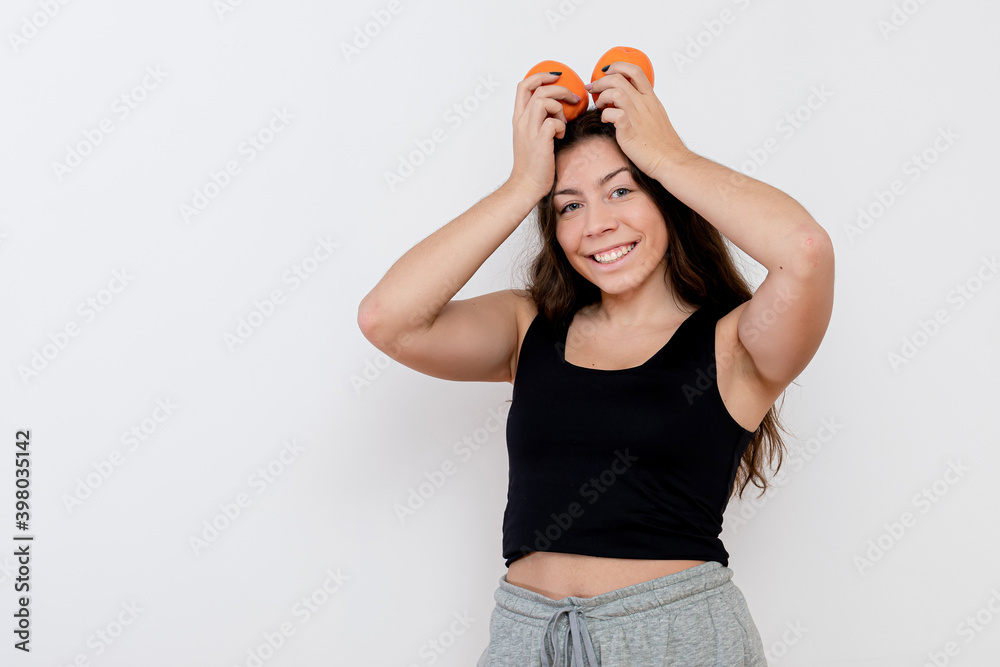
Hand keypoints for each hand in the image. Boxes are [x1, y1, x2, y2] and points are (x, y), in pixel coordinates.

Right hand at [507, 72, 580, 199]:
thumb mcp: (531, 137)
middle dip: (560, 90)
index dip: (541, 76)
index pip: (523, 86)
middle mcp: (522, 122)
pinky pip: (553, 122)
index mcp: (519, 119)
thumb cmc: (532, 164)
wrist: (526, 185)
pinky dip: (561, 126)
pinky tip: (560, 136)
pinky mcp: (539, 142)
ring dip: (560, 109)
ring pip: (544, 101)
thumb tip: (558, 108)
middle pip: (539, 90)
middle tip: (573, 99)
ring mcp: (529, 131)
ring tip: (563, 123)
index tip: (556, 78)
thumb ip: (540, 120)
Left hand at [586, 61, 689, 177]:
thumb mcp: (656, 116)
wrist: (669, 160)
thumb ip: (643, 106)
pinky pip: (613, 113)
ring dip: (602, 96)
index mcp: (651, 98)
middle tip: (593, 89)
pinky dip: (605, 114)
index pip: (635, 71)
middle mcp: (644, 103)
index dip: (617, 66)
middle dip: (601, 81)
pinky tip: (606, 120)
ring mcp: (637, 115)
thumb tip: (628, 101)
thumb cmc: (662, 143)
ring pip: (615, 92)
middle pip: (618, 78)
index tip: (606, 72)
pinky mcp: (629, 129)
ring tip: (600, 105)